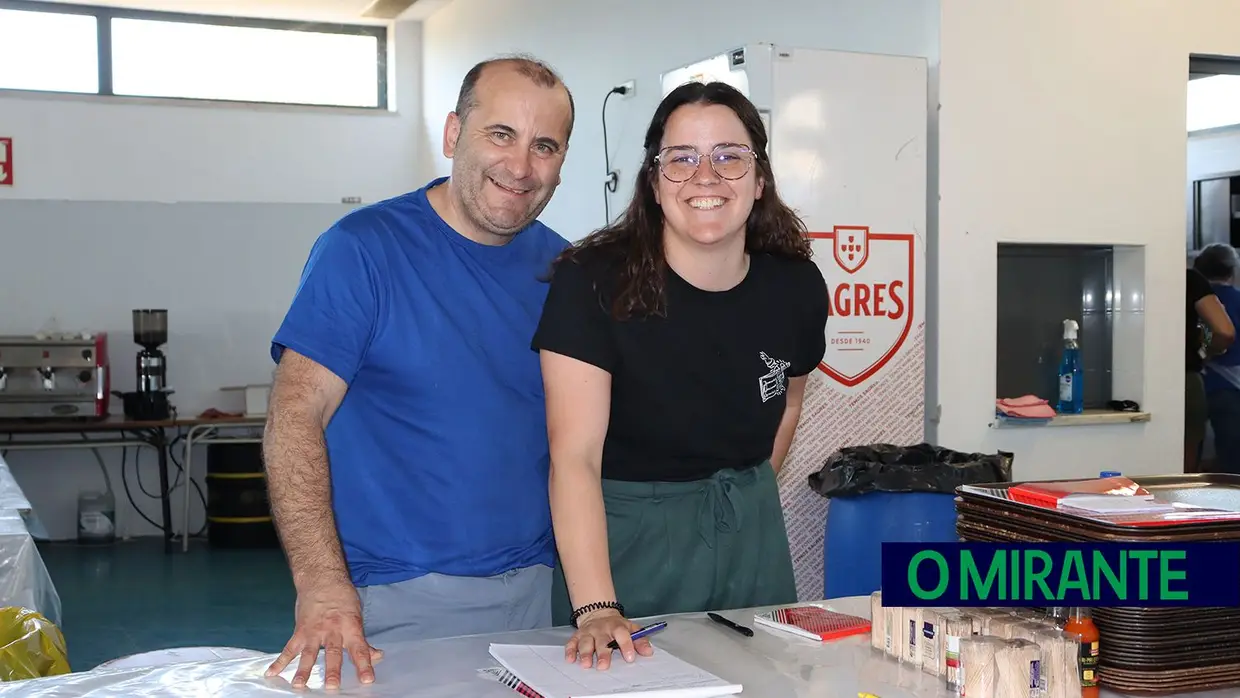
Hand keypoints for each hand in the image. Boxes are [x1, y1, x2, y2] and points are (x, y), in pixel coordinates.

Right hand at [264, 581, 383, 688]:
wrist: (321, 578)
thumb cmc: (342, 597)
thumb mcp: (357, 615)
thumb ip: (363, 640)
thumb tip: (376, 656)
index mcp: (350, 626)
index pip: (359, 648)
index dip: (364, 664)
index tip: (367, 679)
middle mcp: (332, 630)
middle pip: (333, 652)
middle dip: (332, 670)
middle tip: (332, 686)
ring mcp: (314, 631)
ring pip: (309, 653)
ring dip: (304, 670)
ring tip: (299, 686)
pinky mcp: (300, 631)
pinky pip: (289, 648)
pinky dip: (280, 661)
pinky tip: (272, 673)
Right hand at [565, 608, 654, 669]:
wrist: (599, 613)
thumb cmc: (616, 626)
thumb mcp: (631, 629)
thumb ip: (640, 640)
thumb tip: (648, 652)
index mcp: (617, 627)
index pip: (622, 634)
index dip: (626, 645)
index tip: (630, 657)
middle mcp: (601, 629)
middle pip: (602, 641)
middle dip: (602, 653)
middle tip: (603, 666)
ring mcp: (588, 632)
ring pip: (586, 642)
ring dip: (585, 653)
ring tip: (586, 664)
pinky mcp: (577, 635)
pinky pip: (572, 643)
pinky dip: (570, 651)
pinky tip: (570, 659)